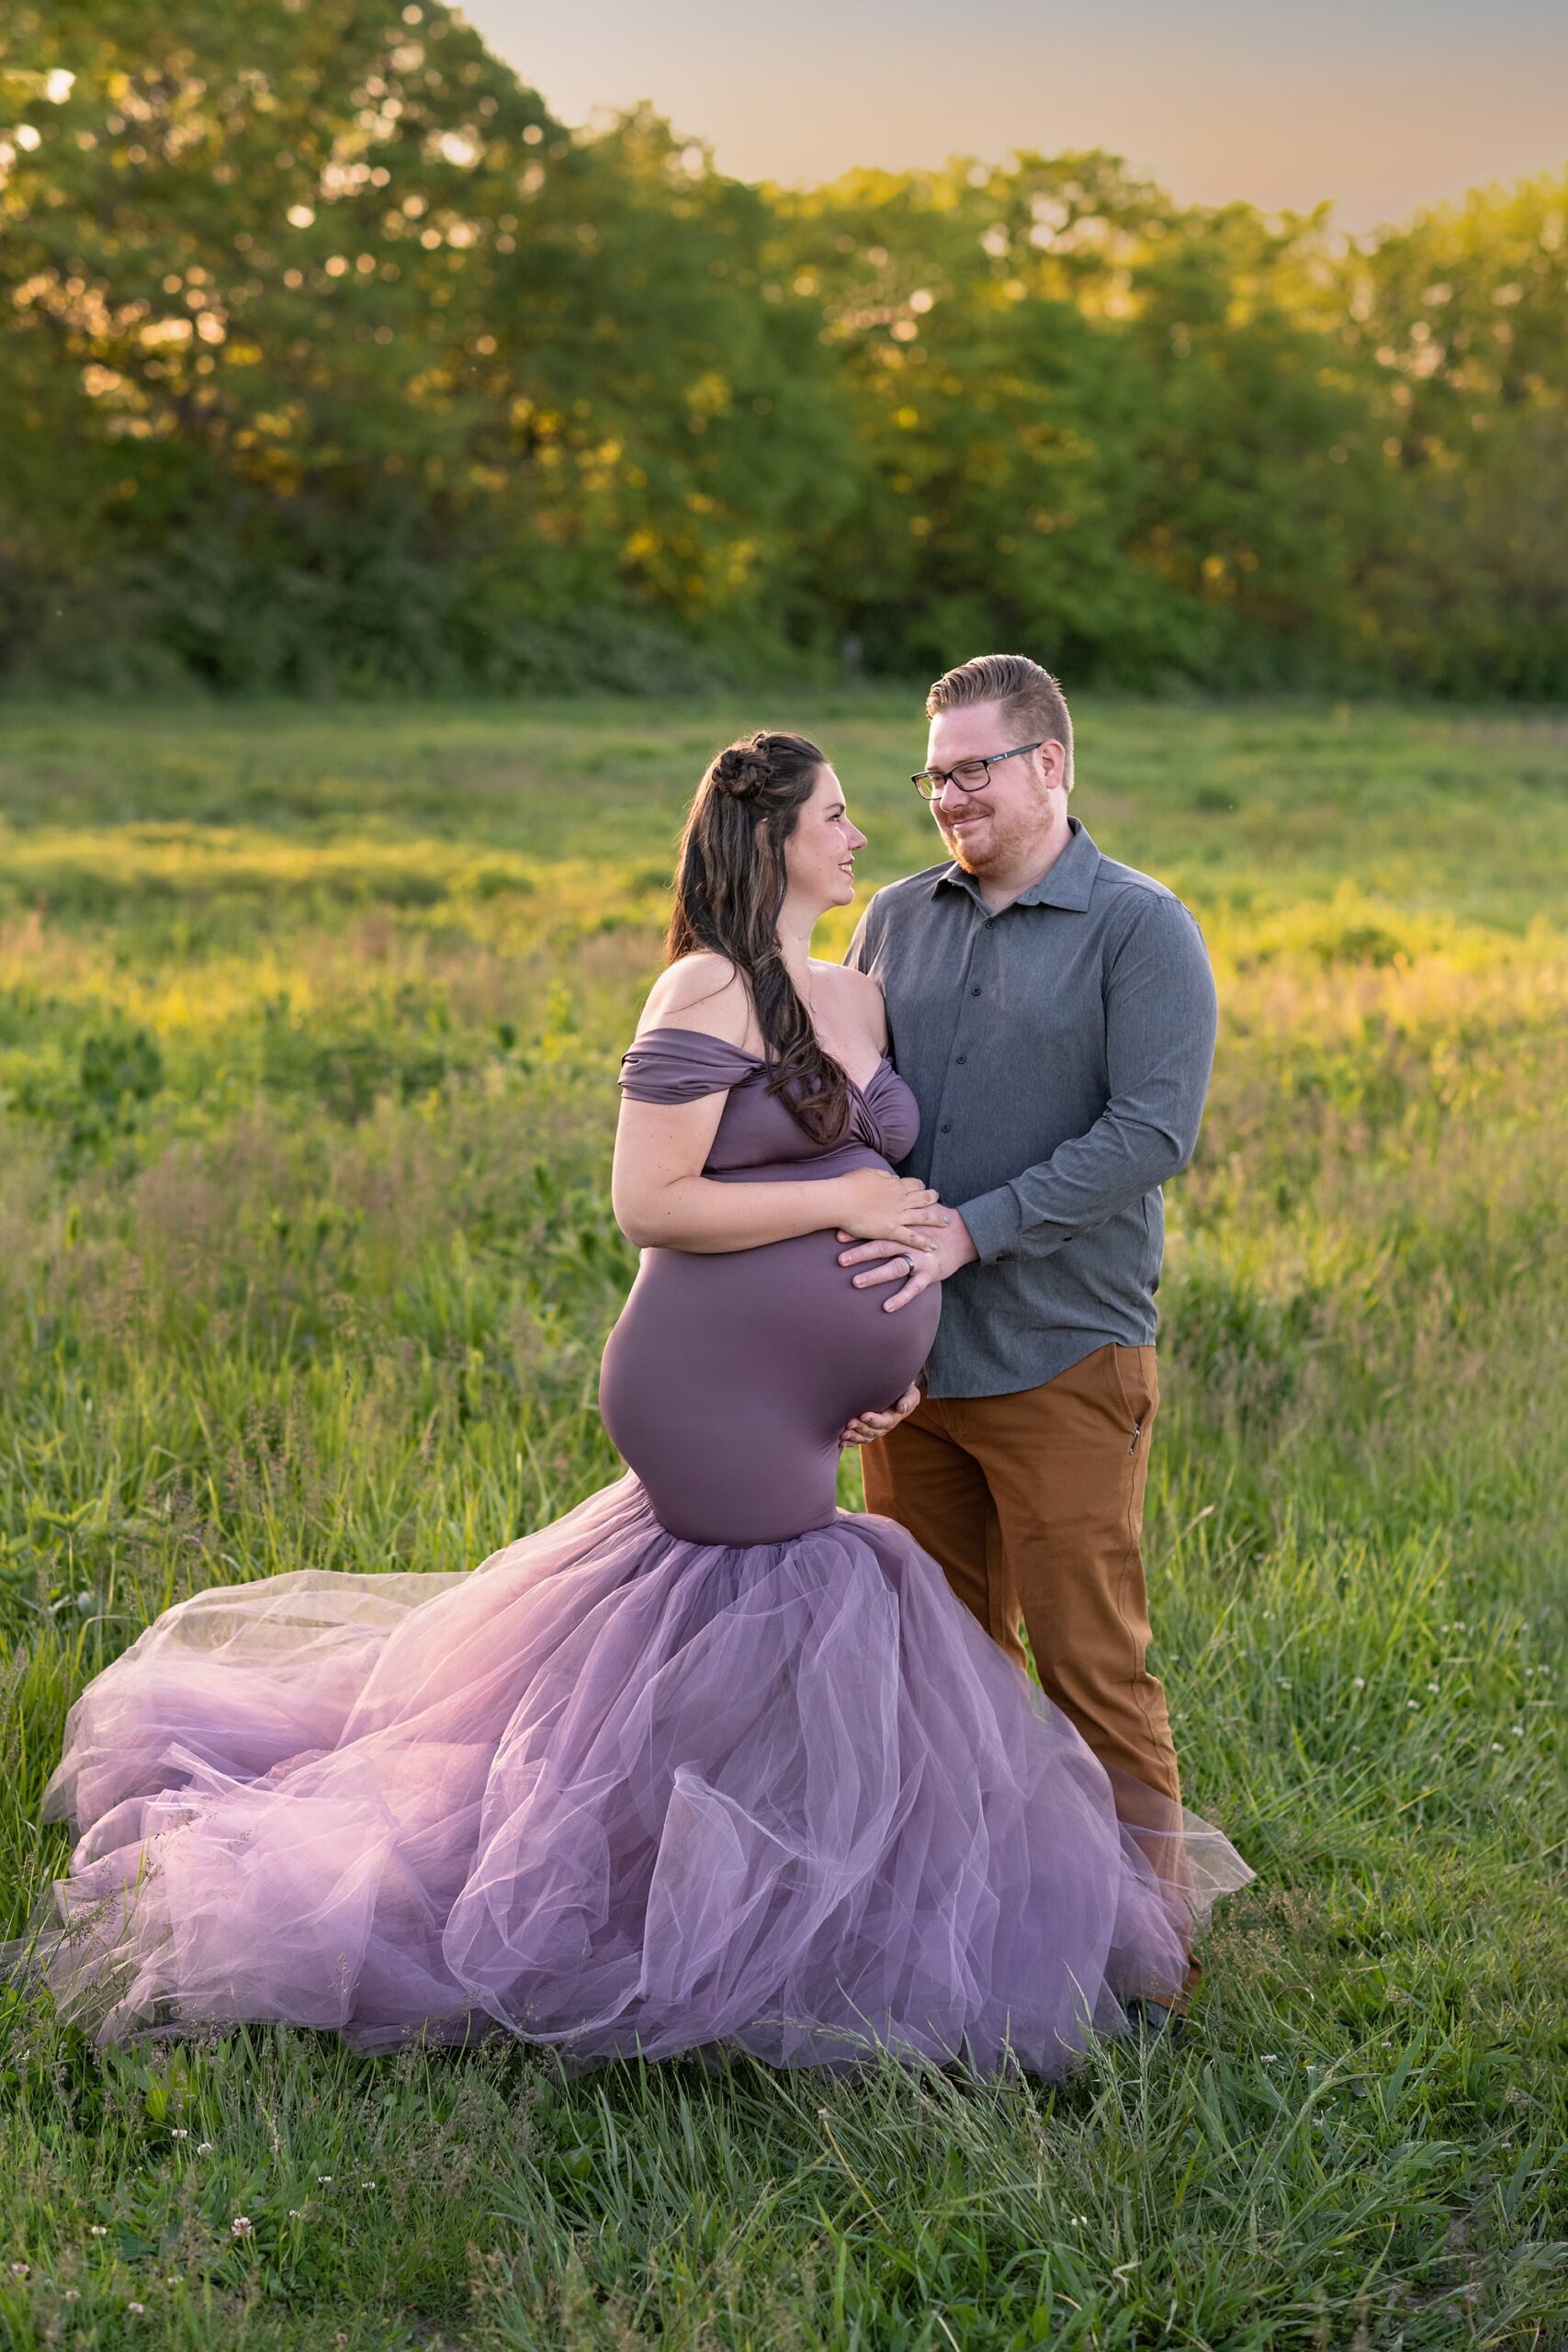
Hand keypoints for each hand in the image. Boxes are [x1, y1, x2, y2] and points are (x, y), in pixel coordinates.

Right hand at [829, 1167, 950, 1252]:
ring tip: (947, 1222)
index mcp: (894, 1184)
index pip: (913, 1183)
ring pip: (923, 1217)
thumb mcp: (868, 1173)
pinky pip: (911, 1237)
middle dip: (933, 1198)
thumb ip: (882, 1176)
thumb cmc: (849, 1185)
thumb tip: (892, 1178)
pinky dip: (923, 1242)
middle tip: (939, 1199)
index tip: (922, 1187)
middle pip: (923, 1197)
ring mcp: (897, 1215)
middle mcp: (900, 1199)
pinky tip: (934, 1247)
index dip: (919, 1185)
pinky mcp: (891, 1230)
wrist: (841, 1201)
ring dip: (937, 1219)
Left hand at [836, 1213, 978, 1310]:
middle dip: (860, 1253)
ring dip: (875, 1275)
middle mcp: (910, 1242)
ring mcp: (920, 1259)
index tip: (838, 1235)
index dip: (859, 1231)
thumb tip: (874, 1200)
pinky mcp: (930, 1274)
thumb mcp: (917, 1208)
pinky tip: (886, 1307)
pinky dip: (900, 1298)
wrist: (965, 1234)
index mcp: (904, 1226)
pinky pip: (913, 1288)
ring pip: (894, 1267)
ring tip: (856, 1282)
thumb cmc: (936, 1222)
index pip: (878, 1227)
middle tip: (840, 1260)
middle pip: (882, 1246)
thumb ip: (897, 1206)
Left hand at [840, 1383, 920, 1447]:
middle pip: (872, 1431)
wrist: (895, 1390)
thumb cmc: (903, 1389)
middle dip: (860, 1428)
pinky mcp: (866, 1430)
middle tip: (849, 1423)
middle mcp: (884, 1426)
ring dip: (854, 1437)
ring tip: (843, 1434)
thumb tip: (901, 1409)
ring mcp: (875, 1430)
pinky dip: (850, 1442)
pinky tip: (841, 1442)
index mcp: (894, 1417)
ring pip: (864, 1437)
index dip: (874, 1420)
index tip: (863, 1415)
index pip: (884, 1421)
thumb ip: (909, 1400)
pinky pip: (859, 1439)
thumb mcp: (910, 1392)